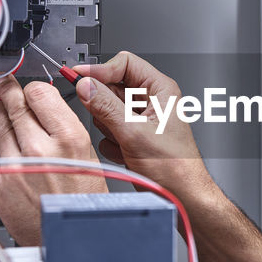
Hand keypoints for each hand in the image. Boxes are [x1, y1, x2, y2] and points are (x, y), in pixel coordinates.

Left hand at [0, 76, 106, 244]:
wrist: (66, 240)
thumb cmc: (82, 203)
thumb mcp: (88, 157)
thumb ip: (63, 128)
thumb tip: (42, 106)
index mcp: (68, 139)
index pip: (38, 93)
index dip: (31, 88)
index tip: (26, 86)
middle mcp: (38, 150)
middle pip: (14, 105)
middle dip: (7, 91)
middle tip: (2, 83)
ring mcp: (13, 166)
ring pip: (1, 128)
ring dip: (3, 118)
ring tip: (3, 109)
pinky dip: (4, 152)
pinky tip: (14, 155)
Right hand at [74, 51, 217, 204]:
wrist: (182, 197)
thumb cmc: (176, 167)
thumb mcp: (135, 133)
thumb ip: (106, 107)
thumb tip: (85, 86)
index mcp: (160, 89)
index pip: (124, 63)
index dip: (100, 70)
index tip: (78, 78)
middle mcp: (151, 101)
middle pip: (111, 87)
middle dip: (105, 107)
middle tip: (108, 121)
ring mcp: (140, 119)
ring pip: (106, 110)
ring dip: (108, 128)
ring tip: (123, 142)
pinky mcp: (132, 136)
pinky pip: (108, 130)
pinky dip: (112, 143)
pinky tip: (125, 154)